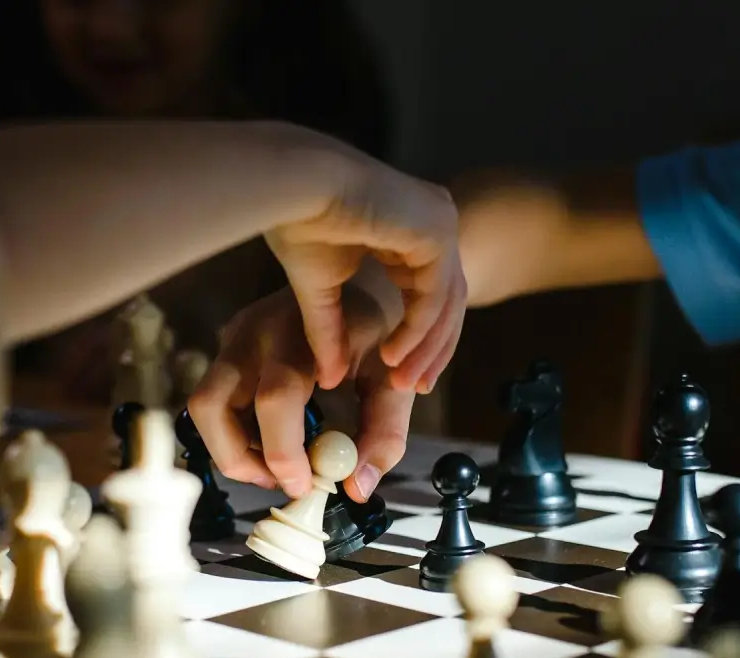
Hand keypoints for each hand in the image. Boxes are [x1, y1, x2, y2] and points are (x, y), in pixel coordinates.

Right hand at [189, 287, 411, 501]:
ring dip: (230, 448)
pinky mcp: (226, 347)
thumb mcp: (393, 383)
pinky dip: (235, 432)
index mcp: (302, 337)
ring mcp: (233, 338)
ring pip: (202, 407)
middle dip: (237, 458)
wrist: (355, 283)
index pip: (275, 400)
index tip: (304, 486)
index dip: (283, 453)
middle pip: (211, 405)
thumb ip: (384, 435)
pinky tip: (271, 439)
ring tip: (273, 465)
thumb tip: (356, 488)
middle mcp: (255, 334)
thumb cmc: (377, 336)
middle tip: (277, 481)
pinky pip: (214, 400)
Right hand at [264, 142, 464, 396]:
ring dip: (425, 349)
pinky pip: (435, 295)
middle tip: (414, 390)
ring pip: (447, 303)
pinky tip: (393, 355)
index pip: (430, 296)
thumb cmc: (298, 220)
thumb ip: (332, 332)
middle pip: (447, 303)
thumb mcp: (321, 290)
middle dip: (431, 351)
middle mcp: (434, 224)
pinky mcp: (437, 228)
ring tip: (402, 382)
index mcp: (411, 232)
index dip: (418, 342)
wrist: (292, 185)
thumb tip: (330, 379)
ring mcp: (440, 223)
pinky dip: (417, 331)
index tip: (403, 379)